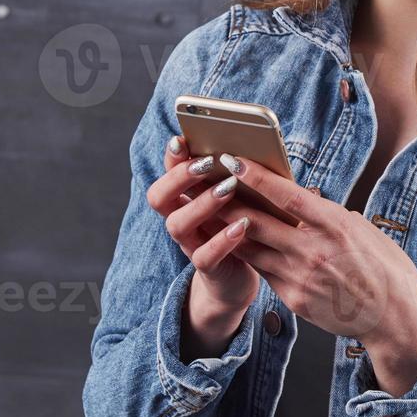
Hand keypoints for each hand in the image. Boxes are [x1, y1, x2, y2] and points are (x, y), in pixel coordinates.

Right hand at [145, 135, 261, 314]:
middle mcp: (181, 220)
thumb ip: (237, 177)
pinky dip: (221, 240)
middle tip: (206, 163)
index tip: (182, 139)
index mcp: (186, 199)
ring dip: (202, 203)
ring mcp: (191, 245)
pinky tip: (241, 226)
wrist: (243, 277)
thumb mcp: (240, 198)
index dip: (171, 157)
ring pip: (177, 225)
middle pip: (159, 197)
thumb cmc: (243, 227)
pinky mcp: (209, 269)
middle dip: (179, 177)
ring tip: (229, 188)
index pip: (166, 173)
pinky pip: (204, 256)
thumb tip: (257, 145)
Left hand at [211, 152, 416, 350]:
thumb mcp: (362, 230)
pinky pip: (264, 270)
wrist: (393, 317)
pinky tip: (234, 242)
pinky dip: (248, 254)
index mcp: (335, 225)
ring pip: (252, 247)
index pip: (287, 195)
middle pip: (258, 221)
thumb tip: (305, 199)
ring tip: (209, 211)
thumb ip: (329, 215)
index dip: (256, 177)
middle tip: (207, 184)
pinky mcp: (293, 297)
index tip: (233, 161)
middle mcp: (313, 249)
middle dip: (228, 201)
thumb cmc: (384, 267)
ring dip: (228, 228)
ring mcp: (300, 276)